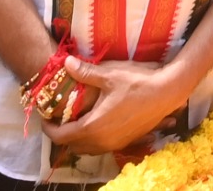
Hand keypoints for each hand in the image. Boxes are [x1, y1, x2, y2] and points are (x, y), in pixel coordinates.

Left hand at [40, 56, 187, 156]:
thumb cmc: (137, 84)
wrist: (167, 94)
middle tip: (59, 118)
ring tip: (76, 120)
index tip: (45, 118)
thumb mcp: (110, 75)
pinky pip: (100, 147)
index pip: (61, 136)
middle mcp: (101, 141)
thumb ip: (85, 72)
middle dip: (62, 134)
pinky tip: (96, 123)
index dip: (49, 129)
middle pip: (72, 146)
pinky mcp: (125, 142)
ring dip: (77, 139)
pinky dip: (92, 139)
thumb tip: (66, 63)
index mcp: (93, 127)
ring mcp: (114, 144)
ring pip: (87, 149)